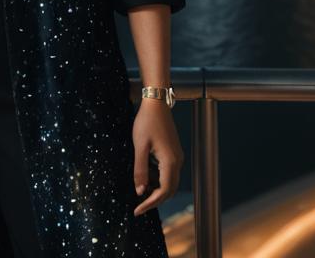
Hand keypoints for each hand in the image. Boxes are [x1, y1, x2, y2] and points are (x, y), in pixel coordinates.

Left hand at [131, 100, 183, 215]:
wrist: (156, 103)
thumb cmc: (146, 122)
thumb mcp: (139, 146)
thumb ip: (140, 170)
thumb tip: (140, 192)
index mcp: (170, 162)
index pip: (163, 192)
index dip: (150, 204)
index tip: (137, 210)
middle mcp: (177, 162)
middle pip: (169, 190)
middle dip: (154, 200)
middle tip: (138, 205)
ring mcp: (177, 157)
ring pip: (169, 182)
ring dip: (156, 189)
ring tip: (139, 188)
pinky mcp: (173, 152)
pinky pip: (168, 172)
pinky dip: (157, 179)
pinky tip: (145, 174)